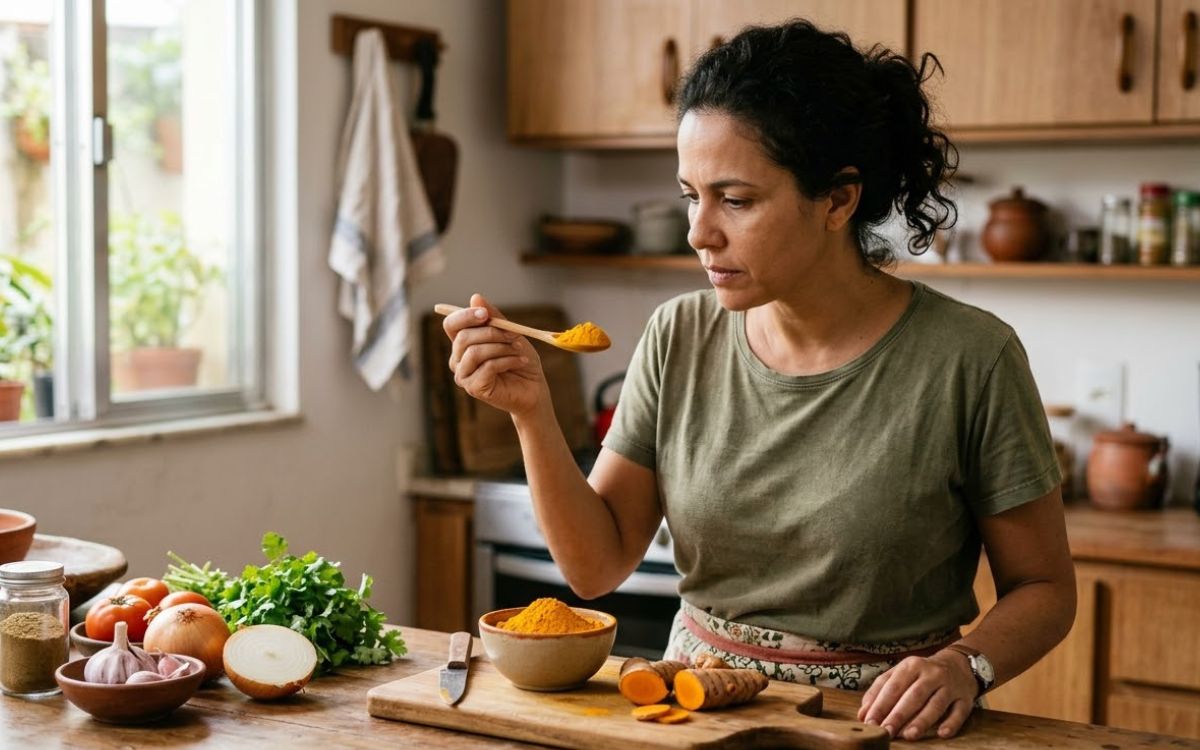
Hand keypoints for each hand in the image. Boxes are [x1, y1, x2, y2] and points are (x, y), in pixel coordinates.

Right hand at [443, 293, 548, 417]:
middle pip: (463, 337)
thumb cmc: (520, 359)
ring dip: (501, 347)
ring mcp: (464, 375)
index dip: (465, 316)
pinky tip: (520, 361)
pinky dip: (507, 361)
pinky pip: (487, 367)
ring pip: (475, 352)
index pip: (452, 325)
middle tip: (514, 334)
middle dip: (492, 332)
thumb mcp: (510, 333)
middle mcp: (458, 359)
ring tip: (518, 349)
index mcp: (463, 343)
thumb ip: (494, 317)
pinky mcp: (474, 388)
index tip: (486, 314)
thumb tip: (475, 297)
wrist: (534, 388)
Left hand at [856, 651, 977, 739]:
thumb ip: (880, 691)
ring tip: (908, 735)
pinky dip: (951, 723)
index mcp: (911, 666)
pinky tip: (942, 734)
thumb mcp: (901, 674)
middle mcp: (931, 674)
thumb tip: (863, 714)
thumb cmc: (921, 674)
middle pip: (913, 696)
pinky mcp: (965, 698)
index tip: (869, 721)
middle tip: (886, 731)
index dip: (880, 704)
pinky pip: (959, 712)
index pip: (892, 686)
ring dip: (922, 721)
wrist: (958, 665)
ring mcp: (950, 686)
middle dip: (898, 714)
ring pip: (936, 704)